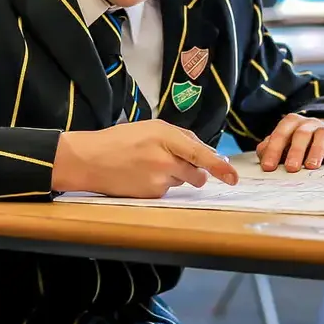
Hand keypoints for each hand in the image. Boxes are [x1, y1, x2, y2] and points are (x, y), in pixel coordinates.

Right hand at [52, 121, 237, 197]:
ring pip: (183, 181)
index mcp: (165, 136)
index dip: (219, 166)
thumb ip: (180, 137)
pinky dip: (161, 185)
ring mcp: (158, 180)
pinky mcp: (151, 195)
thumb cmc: (119, 140)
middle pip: (197, 172)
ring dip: (175, 176)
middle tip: (174, 163)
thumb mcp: (150, 128)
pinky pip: (168, 192)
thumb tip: (204, 151)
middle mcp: (165, 159)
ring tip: (150, 166)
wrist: (89, 160)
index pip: (200, 154)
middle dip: (195, 172)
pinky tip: (142, 176)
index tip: (233, 177)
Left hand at [256, 113, 323, 171]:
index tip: (268, 167)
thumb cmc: (298, 142)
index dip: (273, 150)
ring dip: (317, 150)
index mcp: (291, 123)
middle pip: (302, 134)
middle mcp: (309, 123)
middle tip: (291, 168)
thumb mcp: (283, 144)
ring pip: (323, 135)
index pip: (281, 134)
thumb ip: (270, 148)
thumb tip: (262, 154)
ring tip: (312, 167)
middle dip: (295, 151)